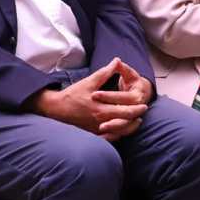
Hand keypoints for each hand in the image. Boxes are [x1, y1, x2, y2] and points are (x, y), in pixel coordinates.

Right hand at [30, 58, 148, 134]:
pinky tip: (123, 128)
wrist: (55, 108)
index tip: (144, 104)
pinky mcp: (92, 134)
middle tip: (143, 110)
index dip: (137, 108)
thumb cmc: (73, 94)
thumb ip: (105, 72)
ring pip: (119, 133)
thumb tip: (117, 60)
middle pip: (125, 123)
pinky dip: (118, 134)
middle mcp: (99, 122)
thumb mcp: (89, 82)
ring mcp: (95, 130)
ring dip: (130, 127)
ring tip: (137, 120)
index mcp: (100, 109)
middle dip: (136, 117)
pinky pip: (109, 138)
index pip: (125, 112)